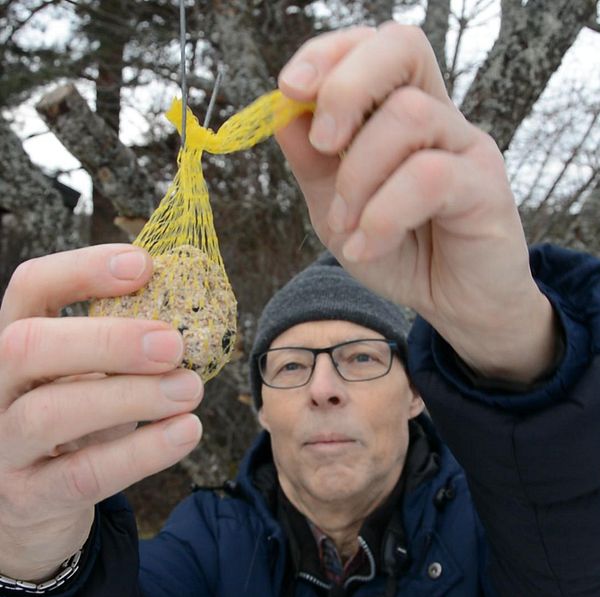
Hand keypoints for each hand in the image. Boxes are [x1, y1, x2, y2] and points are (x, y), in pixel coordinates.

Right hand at [0, 245, 202, 580]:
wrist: (40, 500)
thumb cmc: (81, 419)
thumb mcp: (96, 372)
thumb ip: (124, 342)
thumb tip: (190, 304)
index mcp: (17, 341)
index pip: (30, 286)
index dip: (83, 268)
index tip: (144, 264)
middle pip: (26, 345)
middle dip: (108, 339)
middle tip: (174, 343)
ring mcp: (3, 445)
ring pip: (50, 413)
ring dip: (132, 397)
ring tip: (190, 388)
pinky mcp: (29, 497)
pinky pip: (83, 474)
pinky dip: (142, 452)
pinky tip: (187, 431)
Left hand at [276, 23, 556, 381]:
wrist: (449, 303)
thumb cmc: (398, 251)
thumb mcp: (337, 207)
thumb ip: (312, 163)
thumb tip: (281, 114)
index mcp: (399, 113)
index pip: (371, 46)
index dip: (327, 54)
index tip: (289, 90)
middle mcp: (437, 117)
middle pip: (401, 47)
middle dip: (345, 87)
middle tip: (323, 144)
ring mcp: (466, 146)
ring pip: (408, 115)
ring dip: (358, 175)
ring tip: (345, 225)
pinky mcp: (485, 186)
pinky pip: (430, 178)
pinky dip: (383, 216)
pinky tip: (367, 248)